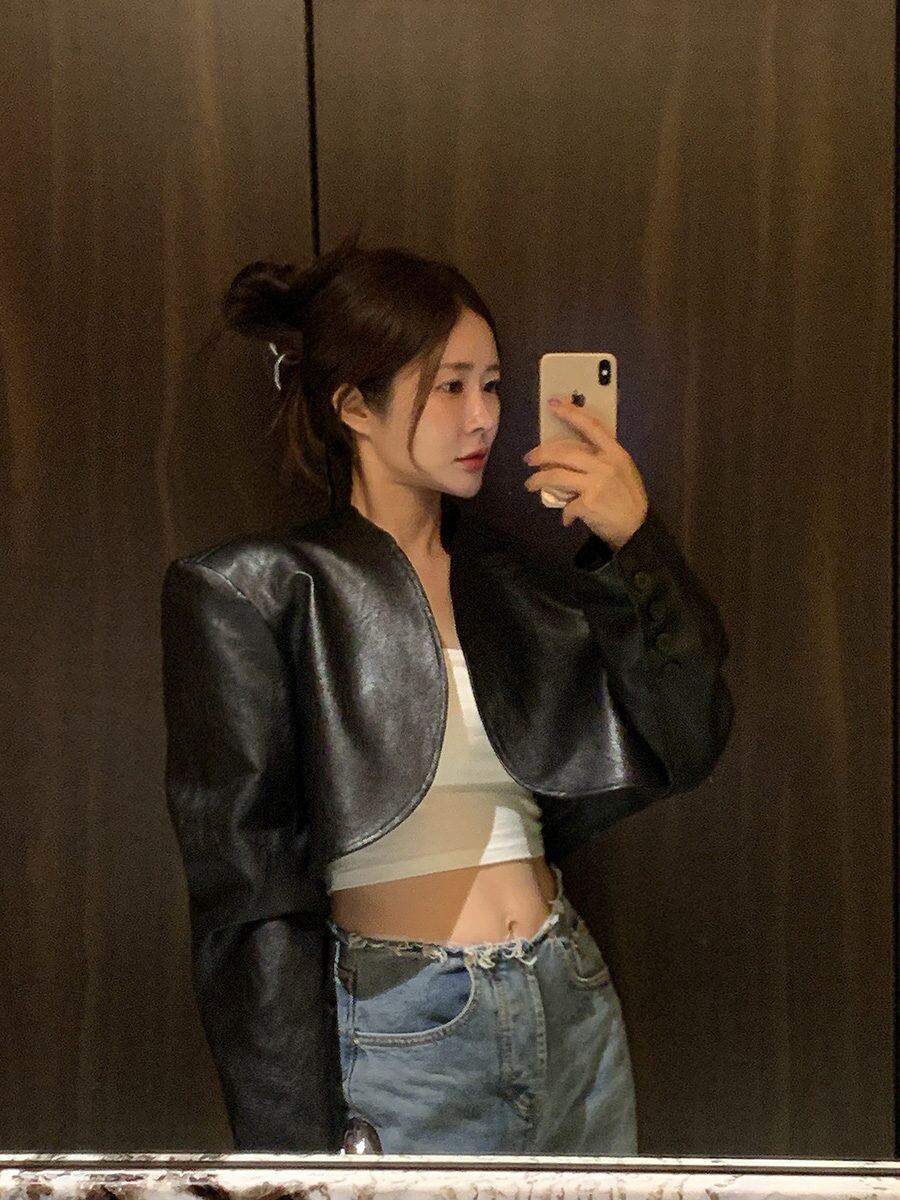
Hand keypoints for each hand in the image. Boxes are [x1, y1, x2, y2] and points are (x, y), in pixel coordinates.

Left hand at [522, 396, 649, 549]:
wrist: (637, 527)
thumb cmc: (628, 497)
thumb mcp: (622, 470)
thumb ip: (601, 460)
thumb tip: (570, 456)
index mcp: (615, 452)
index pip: (591, 426)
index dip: (571, 413)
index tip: (553, 403)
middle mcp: (605, 464)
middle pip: (564, 452)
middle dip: (541, 454)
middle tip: (529, 459)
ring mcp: (596, 483)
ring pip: (556, 476)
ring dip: (538, 480)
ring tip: (531, 484)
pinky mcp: (588, 503)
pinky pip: (566, 505)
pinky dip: (564, 513)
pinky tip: (566, 518)